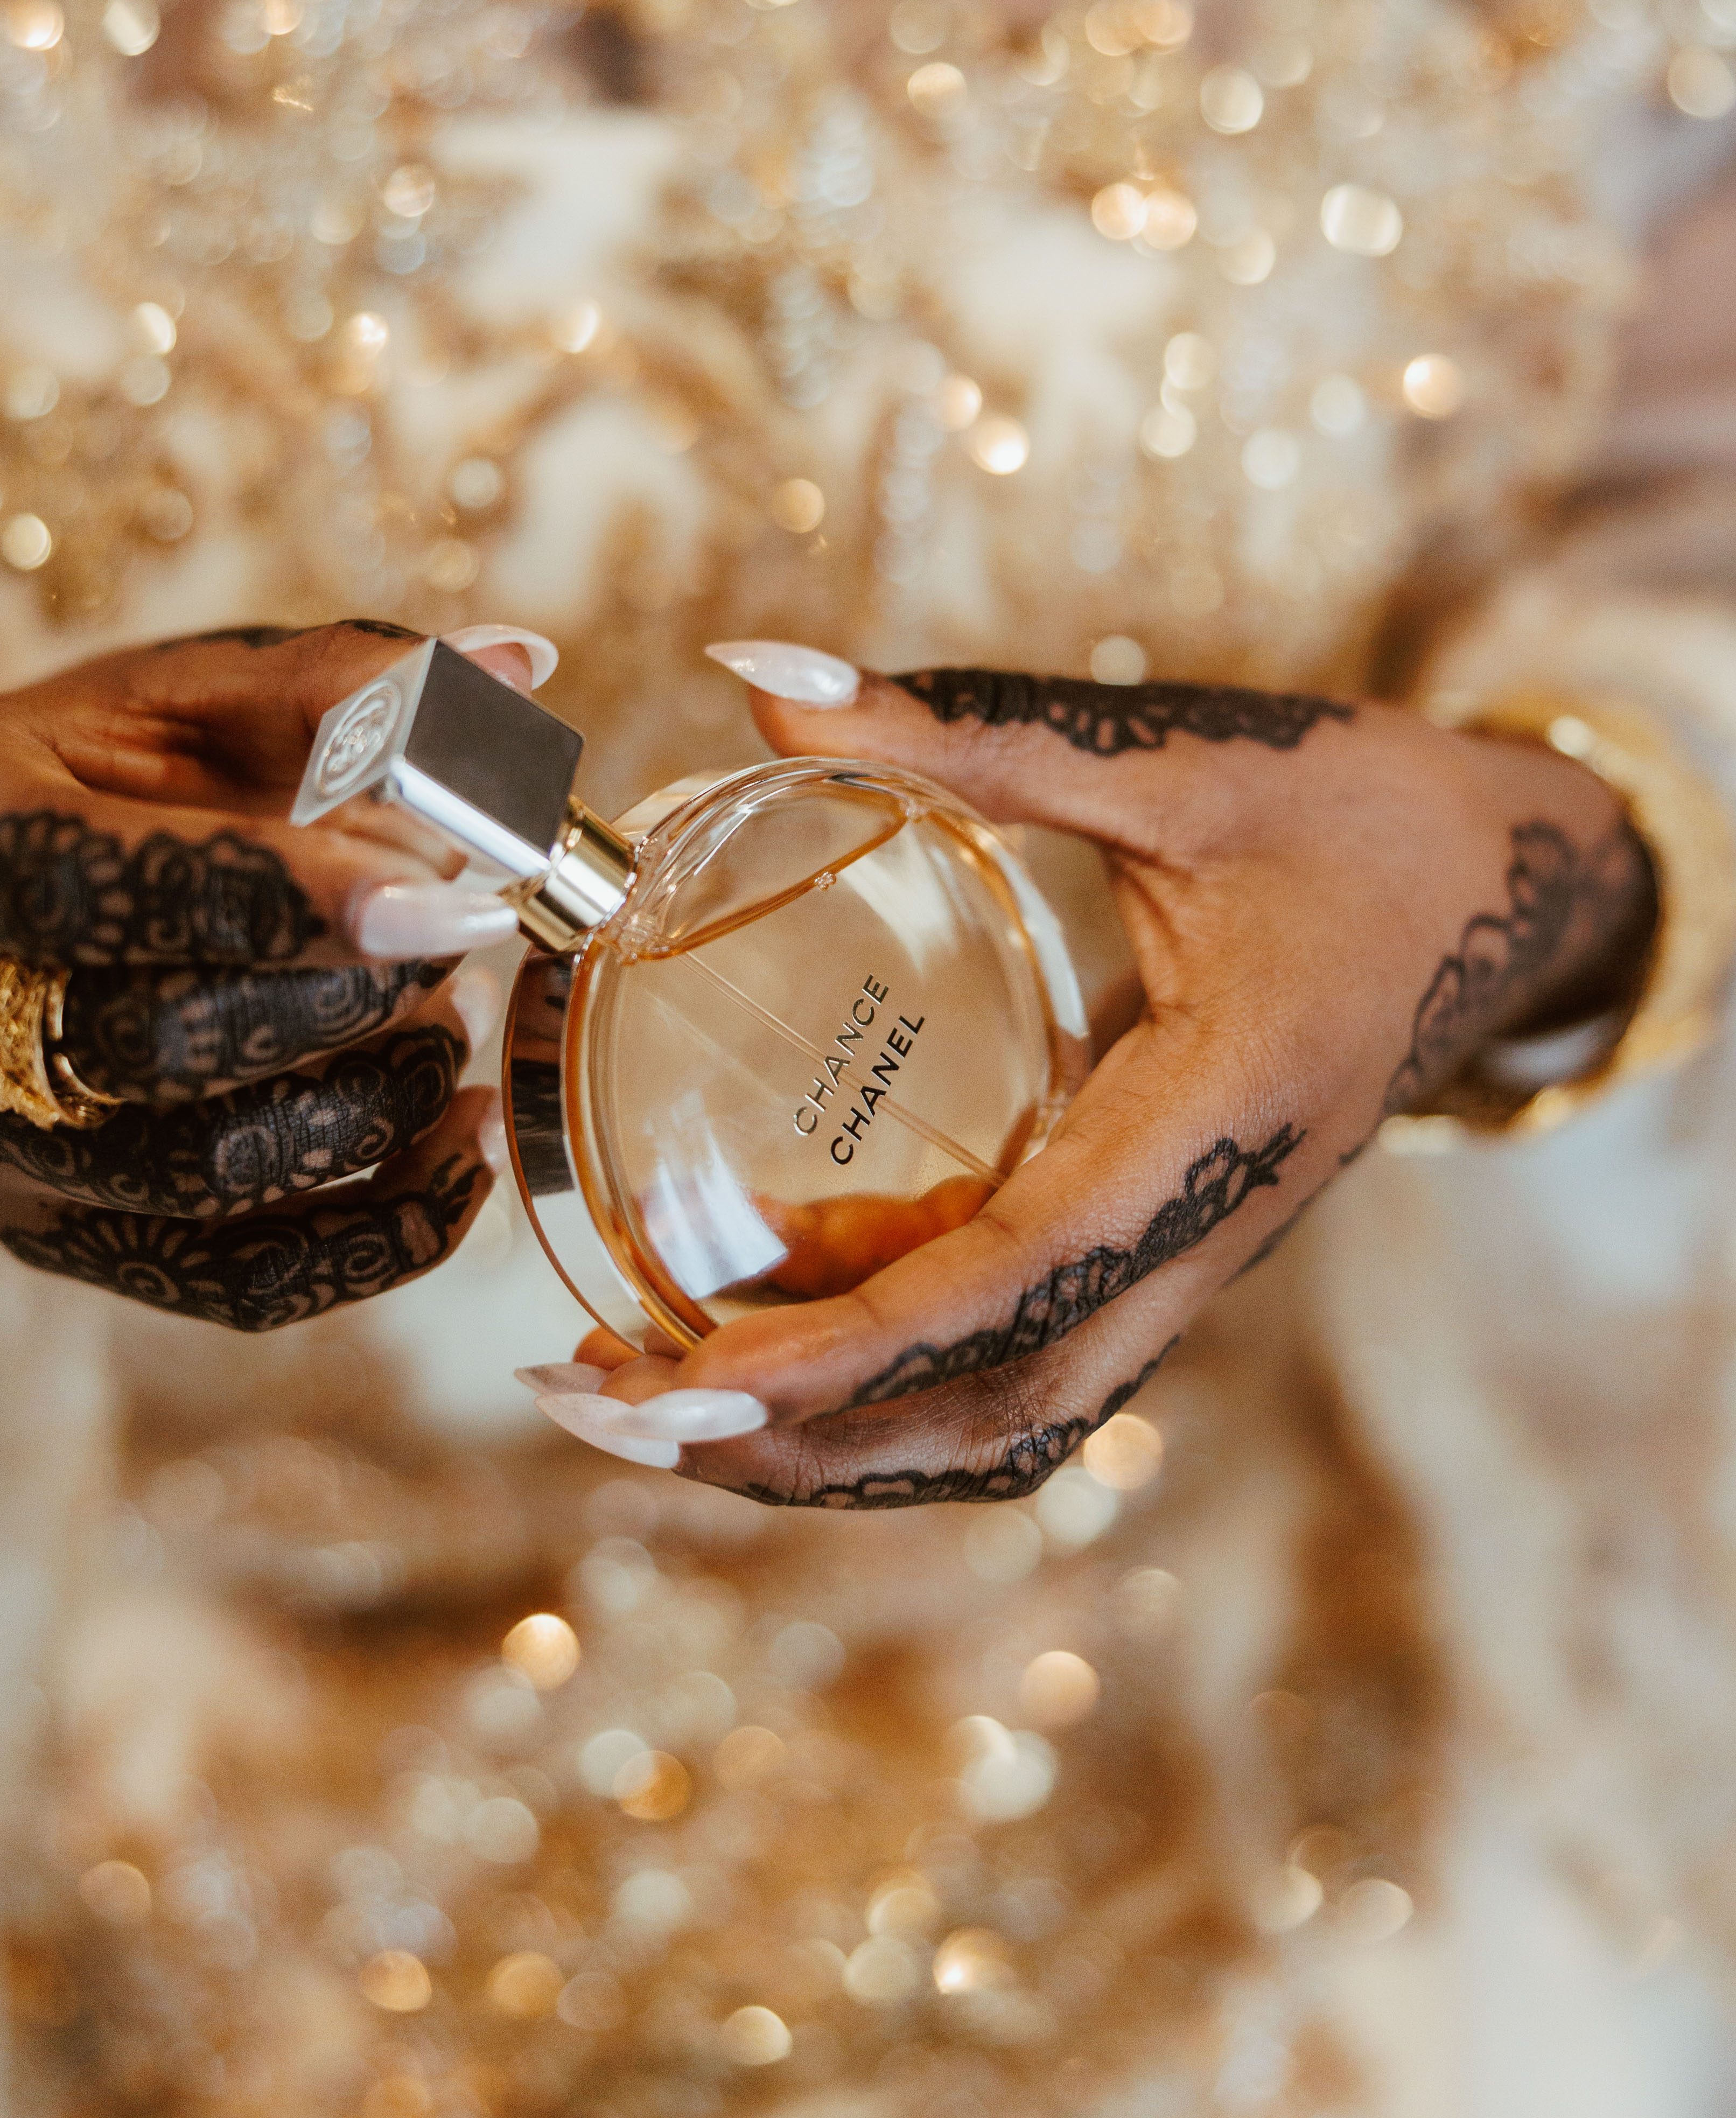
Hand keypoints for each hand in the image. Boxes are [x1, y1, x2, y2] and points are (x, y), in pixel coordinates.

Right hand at [0, 620, 549, 1329]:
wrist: (20, 886)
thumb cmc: (126, 770)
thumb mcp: (206, 689)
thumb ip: (351, 681)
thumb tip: (513, 667)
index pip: (87, 880)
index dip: (268, 894)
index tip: (432, 891)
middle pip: (147, 1046)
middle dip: (346, 999)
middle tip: (461, 934)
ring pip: (197, 1176)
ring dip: (374, 1104)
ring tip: (457, 1019)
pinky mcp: (56, 1236)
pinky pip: (231, 1286)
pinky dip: (379, 1236)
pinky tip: (467, 1150)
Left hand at [532, 652, 1656, 1500]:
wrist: (1515, 880)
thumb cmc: (1361, 810)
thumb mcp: (1183, 756)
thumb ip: (973, 729)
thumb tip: (756, 669)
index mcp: (1223, 1117)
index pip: (1020, 1280)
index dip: (852, 1347)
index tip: (692, 1384)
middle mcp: (1210, 1226)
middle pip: (999, 1411)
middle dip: (800, 1442)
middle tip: (602, 1406)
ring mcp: (1195, 1254)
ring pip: (1015, 1420)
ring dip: (839, 1448)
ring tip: (656, 1409)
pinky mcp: (1168, 1244)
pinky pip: (1031, 1367)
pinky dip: (899, 1395)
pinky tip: (777, 1348)